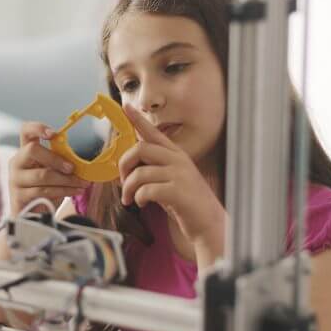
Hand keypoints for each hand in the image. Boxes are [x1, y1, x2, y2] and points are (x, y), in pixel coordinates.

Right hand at [9, 121, 90, 214]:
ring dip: (66, 180)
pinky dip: (63, 191)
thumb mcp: (53, 172)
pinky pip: (43, 191)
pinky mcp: (19, 196)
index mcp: (26, 152)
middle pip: (32, 150)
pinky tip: (75, 191)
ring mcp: (15, 180)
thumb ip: (60, 162)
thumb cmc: (45, 191)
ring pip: (42, 174)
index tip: (53, 133)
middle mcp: (17, 163)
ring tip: (82, 183)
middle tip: (72, 168)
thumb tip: (80, 161)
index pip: (26, 131)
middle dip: (56, 159)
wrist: (34, 216)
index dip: (38, 128)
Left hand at [118, 104, 225, 252]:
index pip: (153, 132)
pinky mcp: (178, 192)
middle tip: (122, 181)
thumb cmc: (185, 203)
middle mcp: (178, 160)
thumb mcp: (170, 179)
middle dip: (124, 165)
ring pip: (140, 172)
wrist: (208, 224)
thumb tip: (128, 166)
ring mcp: (179, 175)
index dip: (137, 119)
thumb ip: (153, 168)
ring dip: (128, 188)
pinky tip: (142, 203)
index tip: (125, 106)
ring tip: (129, 199)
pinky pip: (146, 190)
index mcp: (175, 154)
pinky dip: (138, 198)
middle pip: (140, 148)